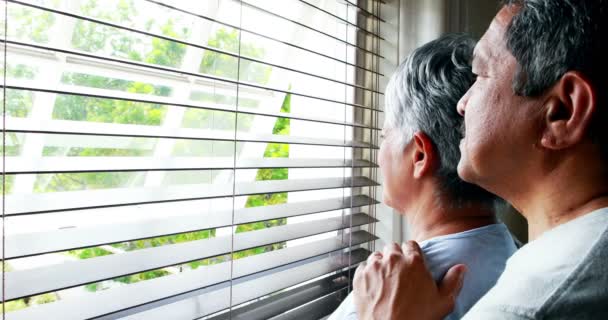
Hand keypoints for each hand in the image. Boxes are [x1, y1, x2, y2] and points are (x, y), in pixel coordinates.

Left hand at [352, 241, 466, 319]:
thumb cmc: (416, 318)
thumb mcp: (443, 302)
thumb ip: (453, 281)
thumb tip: (461, 268)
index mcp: (414, 262)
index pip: (412, 245)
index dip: (412, 254)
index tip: (412, 263)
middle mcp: (393, 260)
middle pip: (393, 248)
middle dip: (396, 257)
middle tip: (399, 273)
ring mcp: (374, 267)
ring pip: (377, 255)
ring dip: (381, 263)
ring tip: (386, 279)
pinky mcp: (360, 276)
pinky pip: (364, 266)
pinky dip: (368, 272)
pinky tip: (374, 285)